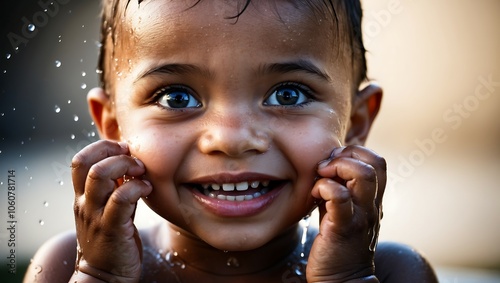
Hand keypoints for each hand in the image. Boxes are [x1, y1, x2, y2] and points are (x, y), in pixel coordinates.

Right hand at [70, 140, 151, 281]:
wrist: (104, 276)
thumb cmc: (111, 239)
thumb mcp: (107, 209)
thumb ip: (114, 188)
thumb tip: (130, 163)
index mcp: (83, 196)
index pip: (80, 160)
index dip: (102, 148)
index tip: (124, 150)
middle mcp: (84, 203)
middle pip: (87, 162)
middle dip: (114, 152)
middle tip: (134, 159)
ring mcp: (95, 215)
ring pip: (100, 175)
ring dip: (125, 166)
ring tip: (141, 172)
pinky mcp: (111, 228)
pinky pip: (121, 198)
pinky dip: (137, 187)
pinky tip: (147, 190)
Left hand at [307, 145, 385, 282]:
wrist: (342, 280)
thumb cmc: (337, 243)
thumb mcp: (341, 210)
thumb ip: (338, 188)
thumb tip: (324, 166)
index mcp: (372, 199)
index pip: (377, 161)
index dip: (354, 152)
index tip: (332, 161)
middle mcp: (371, 205)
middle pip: (375, 162)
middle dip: (347, 154)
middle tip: (326, 166)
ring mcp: (360, 216)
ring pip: (363, 175)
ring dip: (338, 167)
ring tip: (322, 176)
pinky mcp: (343, 228)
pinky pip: (339, 197)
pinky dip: (324, 188)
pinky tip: (314, 195)